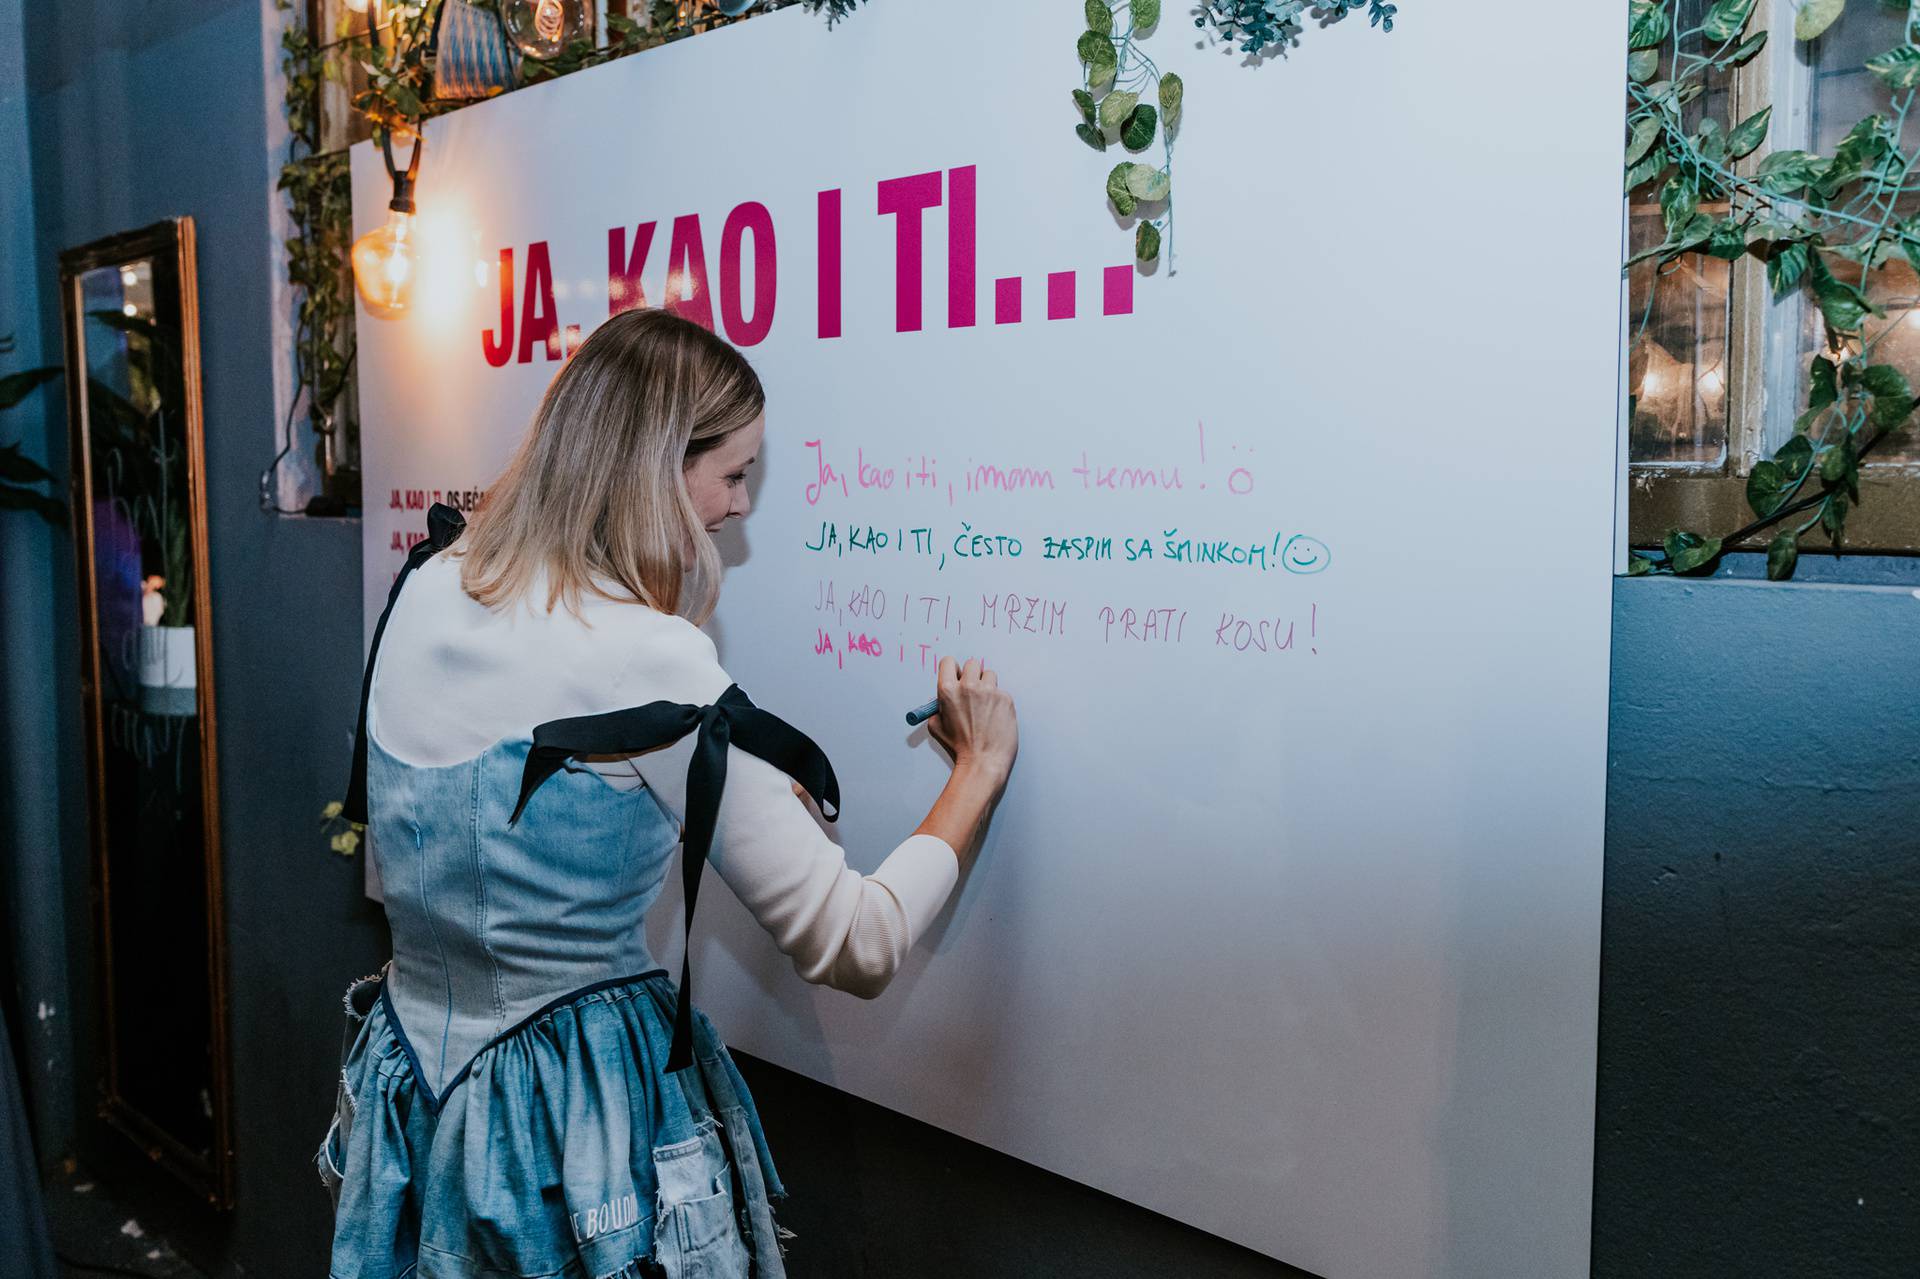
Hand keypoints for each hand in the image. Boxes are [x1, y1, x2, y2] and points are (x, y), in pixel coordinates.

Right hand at [925, 656, 1017, 785]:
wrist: (983, 761)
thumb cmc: (961, 747)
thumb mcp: (937, 726)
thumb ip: (938, 707)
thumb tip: (942, 698)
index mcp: (948, 690)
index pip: (949, 662)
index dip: (953, 670)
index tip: (956, 676)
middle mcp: (968, 686)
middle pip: (972, 664)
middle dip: (972, 676)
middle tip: (973, 691)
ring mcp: (989, 691)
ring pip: (989, 675)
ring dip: (987, 686)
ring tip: (985, 705)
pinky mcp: (1005, 698)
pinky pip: (1001, 691)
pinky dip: (998, 701)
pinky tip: (995, 716)